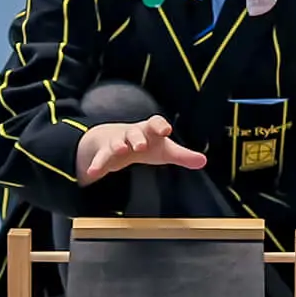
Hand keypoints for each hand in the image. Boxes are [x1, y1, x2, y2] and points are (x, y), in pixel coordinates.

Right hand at [77, 115, 205, 185]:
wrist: (114, 138)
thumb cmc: (145, 143)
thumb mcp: (163, 150)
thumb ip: (182, 155)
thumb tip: (203, 161)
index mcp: (149, 130)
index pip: (155, 123)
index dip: (160, 125)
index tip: (165, 130)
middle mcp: (132, 133)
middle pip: (135, 132)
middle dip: (137, 138)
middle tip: (141, 145)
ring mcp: (117, 142)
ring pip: (116, 142)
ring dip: (118, 146)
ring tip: (120, 151)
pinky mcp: (104, 153)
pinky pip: (100, 158)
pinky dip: (96, 165)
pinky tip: (92, 173)